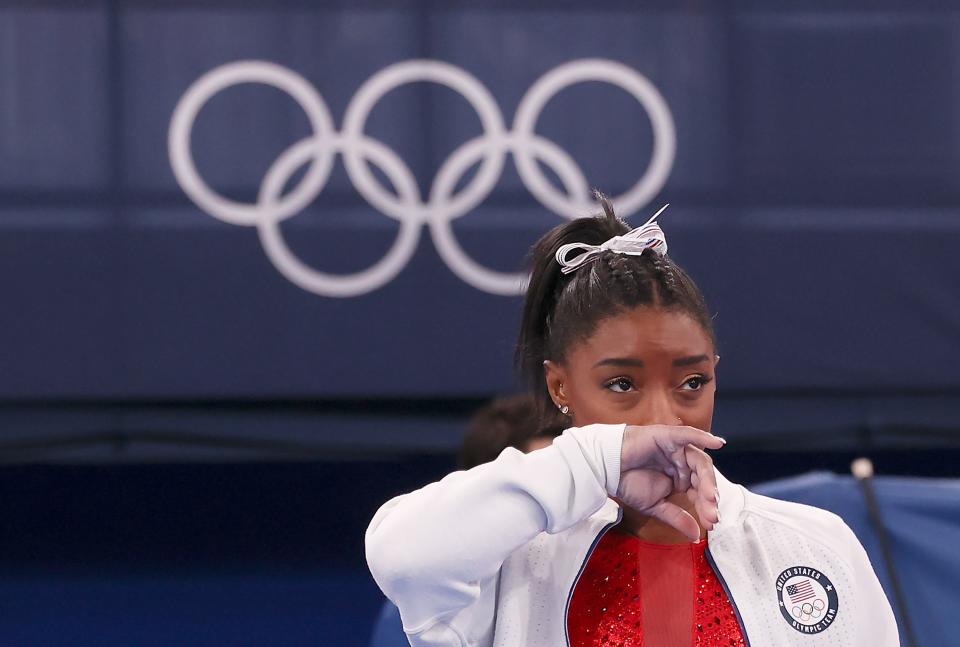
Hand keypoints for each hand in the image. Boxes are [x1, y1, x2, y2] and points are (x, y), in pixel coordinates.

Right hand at [617, 425, 724, 541]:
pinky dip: (703, 437)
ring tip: (710, 496)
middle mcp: (682, 463)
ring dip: (708, 478)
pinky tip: (717, 443)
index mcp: (681, 478)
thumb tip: (696, 536)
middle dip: (708, 496)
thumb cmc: (628, 483)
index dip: (706, 507)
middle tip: (711, 514)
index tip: (710, 524)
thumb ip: (677, 517)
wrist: (607, 469)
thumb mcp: (656, 505)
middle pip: (703, 477)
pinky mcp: (668, 437)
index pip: (700, 492)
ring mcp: (677, 449)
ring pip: (699, 460)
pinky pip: (689, 435)